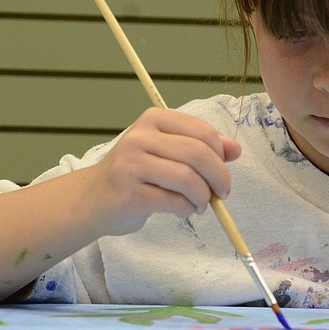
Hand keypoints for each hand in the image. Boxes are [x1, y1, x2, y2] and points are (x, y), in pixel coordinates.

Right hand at [84, 108, 241, 234]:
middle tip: (222, 194)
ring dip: (203, 197)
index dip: (221, 155)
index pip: (202, 132)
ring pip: (187, 179)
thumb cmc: (135, 173)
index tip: (224, 174)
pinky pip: (174, 202)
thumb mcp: (166, 151)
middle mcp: (139, 137)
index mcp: (153, 119)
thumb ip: (200, 146)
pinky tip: (184, 210)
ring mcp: (131, 165)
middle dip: (219, 178)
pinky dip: (187, 209)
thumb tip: (235, 150)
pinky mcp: (129, 193)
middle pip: (197, 154)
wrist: (92, 198)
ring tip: (200, 204)